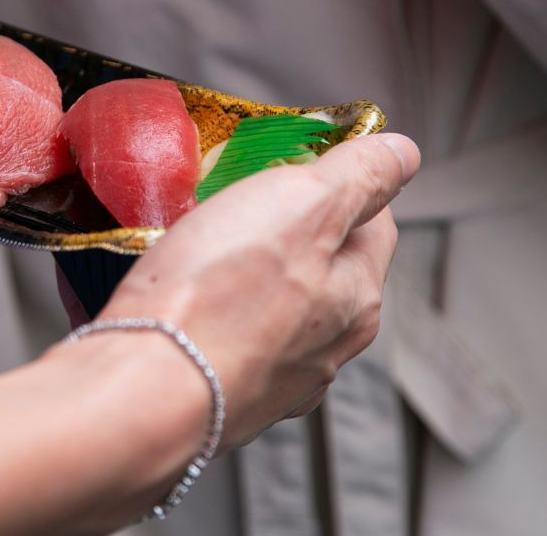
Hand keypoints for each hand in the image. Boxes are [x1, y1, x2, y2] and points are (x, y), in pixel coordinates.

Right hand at [101, 132, 417, 446]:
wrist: (143, 391)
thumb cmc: (215, 298)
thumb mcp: (302, 204)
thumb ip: (360, 175)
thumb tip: (403, 153)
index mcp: (357, 297)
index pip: (375, 221)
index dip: (338, 180)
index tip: (294, 164)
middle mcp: (328, 347)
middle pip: (322, 263)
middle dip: (286, 227)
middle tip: (236, 200)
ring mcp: (276, 379)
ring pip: (274, 303)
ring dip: (247, 272)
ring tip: (200, 247)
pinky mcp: (225, 394)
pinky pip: (230, 336)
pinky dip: (214, 313)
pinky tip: (182, 299)